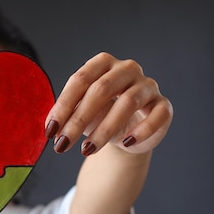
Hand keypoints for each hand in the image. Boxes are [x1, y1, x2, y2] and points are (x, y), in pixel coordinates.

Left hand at [44, 52, 172, 154]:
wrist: (126, 133)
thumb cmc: (99, 116)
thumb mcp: (80, 114)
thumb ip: (66, 116)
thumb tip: (51, 128)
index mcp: (103, 64)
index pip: (80, 79)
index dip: (63, 105)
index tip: (50, 130)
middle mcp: (127, 69)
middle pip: (101, 89)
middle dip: (79, 119)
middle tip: (63, 144)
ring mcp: (148, 86)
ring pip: (128, 103)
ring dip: (104, 129)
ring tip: (87, 149)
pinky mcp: (163, 105)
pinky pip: (157, 115)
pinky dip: (142, 130)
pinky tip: (125, 142)